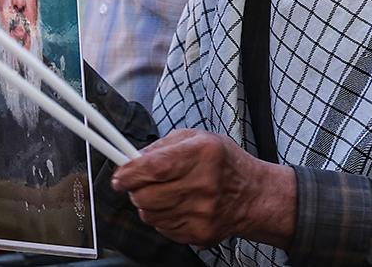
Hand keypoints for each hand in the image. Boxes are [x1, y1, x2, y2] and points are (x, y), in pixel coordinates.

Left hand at [110, 129, 293, 246]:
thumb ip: (162, 146)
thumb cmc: (224, 163)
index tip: (119, 176)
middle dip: (136, 190)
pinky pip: (163, 229)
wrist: (253, 196)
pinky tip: (178, 207)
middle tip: (141, 183)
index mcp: (202, 153)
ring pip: (150, 215)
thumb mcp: (197, 138)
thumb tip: (132, 159)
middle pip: (146, 196)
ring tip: (165, 193)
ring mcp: (203, 213)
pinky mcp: (201, 233)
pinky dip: (163, 218)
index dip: (130, 173)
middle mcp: (204, 184)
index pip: (155, 167)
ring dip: (149, 205)